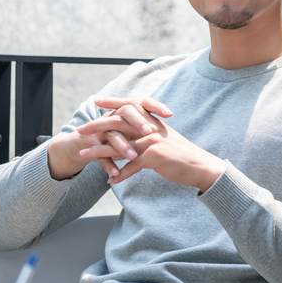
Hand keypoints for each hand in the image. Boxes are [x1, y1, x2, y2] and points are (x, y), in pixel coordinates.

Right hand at [46, 96, 172, 180]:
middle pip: (126, 112)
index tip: (170, 115)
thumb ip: (147, 129)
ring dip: (123, 147)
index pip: (142, 102)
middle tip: (149, 131)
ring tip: (133, 157)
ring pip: (113, 136)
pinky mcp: (90, 145)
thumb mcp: (131, 132)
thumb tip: (171, 132)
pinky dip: (107, 164)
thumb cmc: (115, 138)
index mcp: (126, 112)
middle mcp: (113, 117)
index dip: (155, 106)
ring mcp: (100, 130)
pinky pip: (99, 155)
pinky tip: (115, 174)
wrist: (84, 144)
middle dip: (137, 122)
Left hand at [76, 96, 225, 192]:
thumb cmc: (184, 154)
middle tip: (80, 130)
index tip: (97, 101)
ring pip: (118, 146)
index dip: (113, 103)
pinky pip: (129, 167)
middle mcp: (149, 129)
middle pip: (117, 123)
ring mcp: (150, 142)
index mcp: (152, 122)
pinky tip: (110, 180)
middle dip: (96, 126)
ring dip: (98, 152)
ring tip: (83, 156)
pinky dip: (119, 175)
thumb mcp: (167, 138)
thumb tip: (142, 132)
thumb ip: (153, 132)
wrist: (201, 166)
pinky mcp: (152, 157)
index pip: (129, 106)